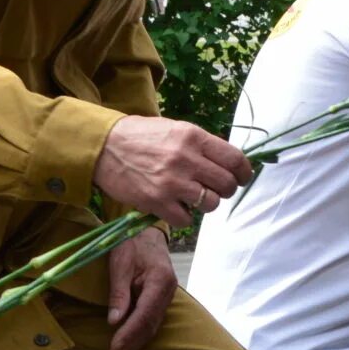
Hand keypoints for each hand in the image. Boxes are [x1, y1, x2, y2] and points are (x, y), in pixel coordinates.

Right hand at [94, 116, 252, 228]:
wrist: (104, 146)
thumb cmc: (141, 136)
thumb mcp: (176, 129)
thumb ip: (202, 145)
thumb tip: (228, 162)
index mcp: (193, 137)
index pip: (234, 159)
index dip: (244, 172)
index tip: (242, 178)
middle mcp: (186, 159)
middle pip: (226, 184)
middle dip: (226, 190)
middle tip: (217, 190)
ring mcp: (172, 182)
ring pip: (211, 204)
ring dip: (206, 204)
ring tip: (193, 197)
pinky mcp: (157, 202)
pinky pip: (187, 220)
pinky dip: (184, 216)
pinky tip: (175, 206)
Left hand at [104, 226, 175, 349]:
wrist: (147, 232)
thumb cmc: (132, 243)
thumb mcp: (120, 263)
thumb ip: (119, 292)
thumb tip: (114, 321)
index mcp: (160, 281)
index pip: (144, 314)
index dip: (129, 334)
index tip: (114, 348)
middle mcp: (167, 292)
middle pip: (150, 325)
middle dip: (130, 345)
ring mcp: (167, 296)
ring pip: (152, 326)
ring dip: (134, 344)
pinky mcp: (161, 299)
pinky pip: (151, 321)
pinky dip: (139, 334)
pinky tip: (127, 344)